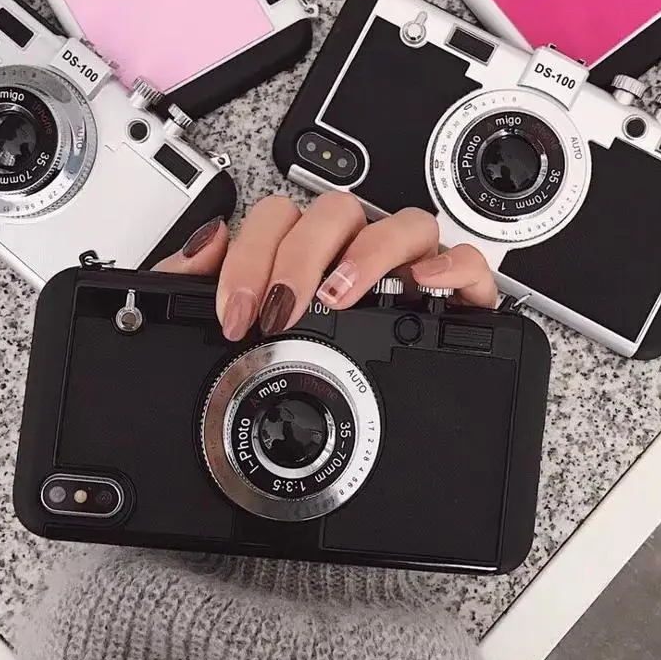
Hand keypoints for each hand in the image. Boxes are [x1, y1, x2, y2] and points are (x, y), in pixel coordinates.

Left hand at [154, 192, 497, 340]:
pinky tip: (421, 287)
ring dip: (367, 255)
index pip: (280, 218)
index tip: (237, 311)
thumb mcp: (232, 326)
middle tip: (279, 311)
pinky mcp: (455, 298)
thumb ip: (194, 282)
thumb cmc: (291, 362)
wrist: (353, 447)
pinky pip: (467, 264)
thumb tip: (206, 244)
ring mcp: (407, 271)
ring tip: (338, 297)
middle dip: (299, 256)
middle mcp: (357, 255)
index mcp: (305, 255)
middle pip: (338, 212)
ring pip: (403, 224)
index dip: (251, 255)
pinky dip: (449, 267)